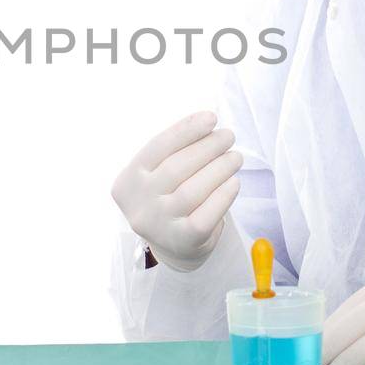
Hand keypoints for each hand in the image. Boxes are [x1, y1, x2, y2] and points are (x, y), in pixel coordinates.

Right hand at [110, 110, 242, 271]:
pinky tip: (233, 183)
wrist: (172, 246)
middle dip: (207, 147)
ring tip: (235, 157)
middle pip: (176, 167)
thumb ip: (175, 153)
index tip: (211, 118)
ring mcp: (159, 224)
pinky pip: (206, 215)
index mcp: (128, 180)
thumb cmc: (168, 199)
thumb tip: (207, 125)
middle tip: (228, 136)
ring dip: (219, 168)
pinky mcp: (183, 241)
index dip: (186, 130)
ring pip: (192, 190)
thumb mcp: (158, 176)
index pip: (157, 147)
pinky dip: (223, 196)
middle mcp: (139, 203)